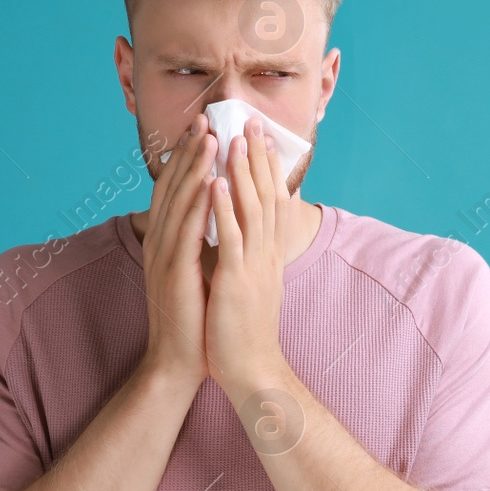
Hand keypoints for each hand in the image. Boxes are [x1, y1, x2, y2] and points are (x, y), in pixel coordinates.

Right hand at [138, 112, 217, 390]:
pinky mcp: (174, 273)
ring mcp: (164, 256)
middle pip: (173, 187)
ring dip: (193, 168)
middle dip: (189, 151)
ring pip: (178, 202)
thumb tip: (216, 213)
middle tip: (205, 118)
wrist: (180, 360)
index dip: (188, 157)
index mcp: (166, 240)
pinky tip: (211, 182)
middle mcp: (160, 242)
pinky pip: (187, 232)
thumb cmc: (193, 315)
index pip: (176, 189)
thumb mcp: (197, 268)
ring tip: (209, 138)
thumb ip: (200, 239)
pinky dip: (199, 204)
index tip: (204, 128)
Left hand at [204, 115, 290, 395]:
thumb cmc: (245, 330)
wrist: (251, 369)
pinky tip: (218, 182)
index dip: (266, 167)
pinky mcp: (237, 280)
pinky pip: (231, 237)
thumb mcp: (251, 284)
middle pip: (266, 195)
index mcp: (268, 254)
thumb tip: (239, 234)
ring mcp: (254, 265)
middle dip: (258, 156)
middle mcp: (266, 253)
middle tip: (253, 121)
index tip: (260, 136)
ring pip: (251, 207)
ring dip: (243, 170)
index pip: (272, 201)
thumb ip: (248, 256)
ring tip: (235, 137)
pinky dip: (224, 207)